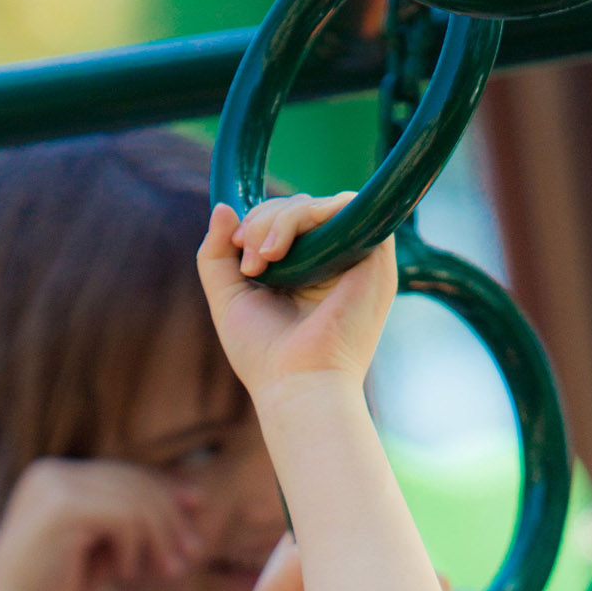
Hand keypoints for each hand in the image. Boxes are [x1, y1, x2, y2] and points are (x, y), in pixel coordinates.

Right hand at [0, 458, 202, 590]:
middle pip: (132, 480)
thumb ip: (125, 529)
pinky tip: (126, 575)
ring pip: (135, 498)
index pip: (120, 472)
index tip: (196, 508)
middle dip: (170, 515)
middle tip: (193, 552)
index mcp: (51, 477)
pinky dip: (136, 546)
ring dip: (161, 537)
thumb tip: (179, 512)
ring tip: (170, 571)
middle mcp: (50, 472)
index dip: (163, 487)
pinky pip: (126, 517)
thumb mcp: (95, 554)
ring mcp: (54, 486)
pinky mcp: (63, 508)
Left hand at [196, 195, 396, 409]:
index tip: (234, 249)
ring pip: (315, 205)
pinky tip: (277, 252)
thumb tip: (221, 206)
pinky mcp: (376, 254)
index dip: (256, 222)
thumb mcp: (228, 298)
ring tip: (259, 261)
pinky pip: (343, 205)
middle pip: (299, 206)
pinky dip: (302, 217)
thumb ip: (216, 254)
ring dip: (276, 221)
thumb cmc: (264, 355)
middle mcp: (338, 260)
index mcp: (311, 270)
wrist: (297, 385)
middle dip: (261, 222)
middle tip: (248, 264)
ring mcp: (358, 256)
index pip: (286, 220)